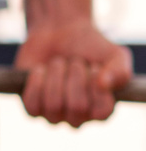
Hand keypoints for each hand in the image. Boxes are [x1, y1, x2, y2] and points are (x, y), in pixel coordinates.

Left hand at [16, 18, 131, 126]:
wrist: (59, 32)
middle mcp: (79, 117)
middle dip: (75, 76)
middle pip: (76, 107)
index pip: (102, 112)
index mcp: (102, 110)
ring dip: (55, 76)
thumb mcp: (116, 55)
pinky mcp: (32, 106)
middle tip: (74, 61)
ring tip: (58, 62)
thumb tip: (103, 85)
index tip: (96, 66)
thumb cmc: (91, 48)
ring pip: (53, 106)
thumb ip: (119, 71)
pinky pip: (32, 105)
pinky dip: (36, 83)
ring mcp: (54, 114)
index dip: (96, 87)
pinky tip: (40, 70)